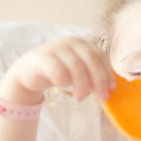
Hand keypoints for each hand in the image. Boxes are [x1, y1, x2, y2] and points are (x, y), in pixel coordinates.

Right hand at [0, 36, 115, 103]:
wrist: (28, 72)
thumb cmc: (57, 71)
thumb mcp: (77, 71)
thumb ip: (92, 74)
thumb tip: (109, 88)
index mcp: (81, 44)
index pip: (99, 56)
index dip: (107, 72)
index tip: (111, 88)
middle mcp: (70, 42)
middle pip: (91, 60)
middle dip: (99, 80)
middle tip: (102, 97)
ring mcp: (55, 48)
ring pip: (76, 66)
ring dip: (82, 85)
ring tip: (80, 98)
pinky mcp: (42, 57)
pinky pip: (57, 69)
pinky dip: (64, 80)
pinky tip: (63, 87)